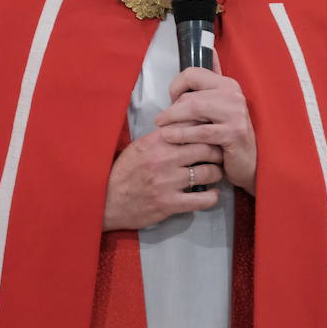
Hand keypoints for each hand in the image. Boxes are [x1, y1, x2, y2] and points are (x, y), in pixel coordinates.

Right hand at [102, 127, 222, 230]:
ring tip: (215, 173)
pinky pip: (202, 199)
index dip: (206, 128)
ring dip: (216, 173)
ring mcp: (167, 182)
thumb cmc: (125, 171)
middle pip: (205, 147)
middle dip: (217, 150)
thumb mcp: (140, 146)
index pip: (190, 126)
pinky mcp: (169, 204)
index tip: (213, 132)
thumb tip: (187, 123)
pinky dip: (212, 197)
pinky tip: (212, 194)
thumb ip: (163, 136)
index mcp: (155, 141)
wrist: (106, 200)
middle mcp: (163, 158)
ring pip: (208, 172)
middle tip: (219, 154)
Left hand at [155, 65, 256, 194]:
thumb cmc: (227, 134)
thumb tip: (213, 51)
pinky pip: (201, 131)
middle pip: (191, 94)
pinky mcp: (234, 133)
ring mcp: (235, 113)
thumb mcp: (219, 106)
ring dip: (172, 118)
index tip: (172, 100)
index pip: (193, 74)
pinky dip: (182, 134)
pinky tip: (169, 137)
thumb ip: (211, 82)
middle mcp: (233, 95)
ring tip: (161, 127)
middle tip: (161, 120)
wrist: (248, 162)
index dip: (176, 86)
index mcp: (227, 84)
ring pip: (194, 108)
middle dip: (172, 108)